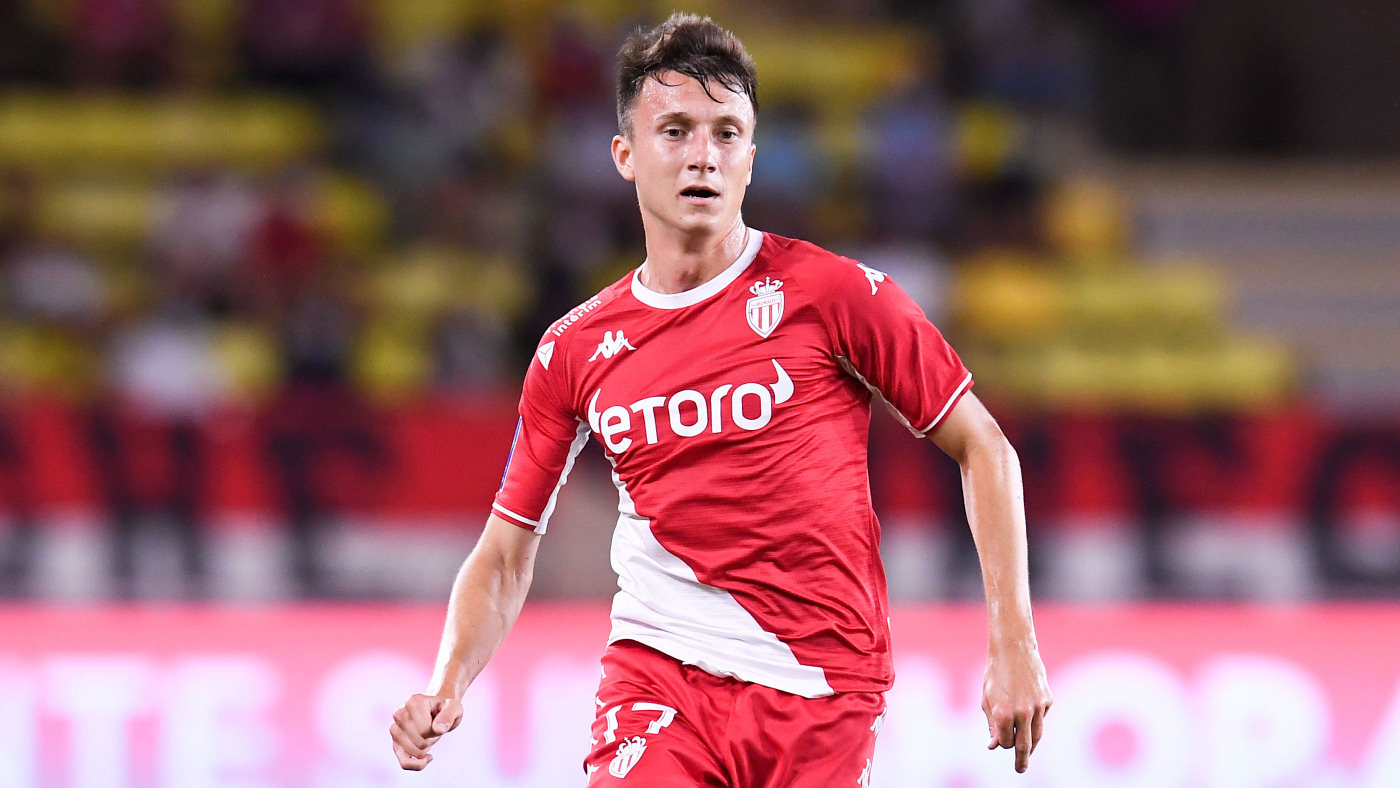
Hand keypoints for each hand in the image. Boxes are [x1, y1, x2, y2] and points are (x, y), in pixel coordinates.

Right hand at [390, 693, 463, 769]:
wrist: (437, 711)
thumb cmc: (446, 709)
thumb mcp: (454, 708)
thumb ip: (448, 715)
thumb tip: (438, 729)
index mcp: (413, 701)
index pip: (425, 729)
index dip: (437, 730)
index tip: (439, 720)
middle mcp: (399, 714)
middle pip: (420, 742)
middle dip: (432, 739)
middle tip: (434, 728)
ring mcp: (394, 729)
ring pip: (414, 753)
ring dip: (427, 748)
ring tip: (428, 735)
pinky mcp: (395, 744)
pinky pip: (404, 763)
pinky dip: (417, 765)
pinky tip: (428, 758)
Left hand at [982, 641, 1051, 772]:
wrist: (1013, 648)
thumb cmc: (995, 673)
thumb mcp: (986, 698)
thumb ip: (991, 724)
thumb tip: (993, 745)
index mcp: (1003, 713)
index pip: (1006, 743)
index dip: (1002, 743)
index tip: (1001, 741)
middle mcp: (1022, 712)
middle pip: (1024, 745)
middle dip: (1022, 760)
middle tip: (1020, 770)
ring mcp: (1038, 707)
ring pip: (1037, 735)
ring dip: (1032, 746)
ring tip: (1027, 754)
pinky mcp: (1048, 700)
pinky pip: (1042, 718)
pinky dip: (1035, 721)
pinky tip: (1029, 716)